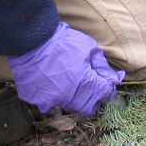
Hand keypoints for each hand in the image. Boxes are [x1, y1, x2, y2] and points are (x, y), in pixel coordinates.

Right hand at [7, 21, 124, 115]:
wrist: (31, 38)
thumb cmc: (63, 41)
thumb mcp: (89, 47)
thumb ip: (102, 66)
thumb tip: (114, 78)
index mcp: (86, 84)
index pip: (105, 94)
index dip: (107, 88)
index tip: (104, 82)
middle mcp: (70, 97)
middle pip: (88, 107)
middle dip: (92, 97)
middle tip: (87, 83)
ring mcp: (51, 100)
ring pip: (68, 106)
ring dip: (72, 97)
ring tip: (67, 79)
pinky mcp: (36, 100)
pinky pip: (47, 104)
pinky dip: (51, 96)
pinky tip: (49, 81)